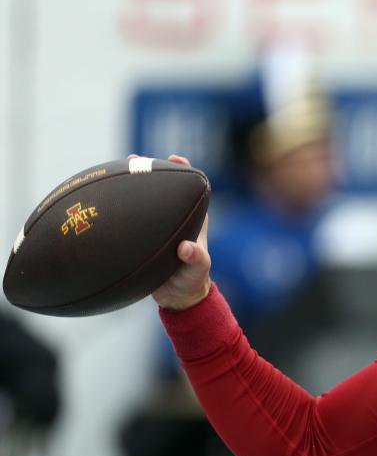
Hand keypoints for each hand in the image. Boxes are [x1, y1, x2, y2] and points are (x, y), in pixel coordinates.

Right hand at [130, 154, 211, 310]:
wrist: (178, 297)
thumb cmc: (192, 280)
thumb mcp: (197, 270)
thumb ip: (196, 259)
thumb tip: (186, 248)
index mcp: (192, 219)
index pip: (191, 189)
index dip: (184, 171)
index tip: (174, 159)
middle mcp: (174, 218)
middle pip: (163, 188)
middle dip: (149, 170)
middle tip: (134, 158)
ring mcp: (157, 226)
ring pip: (143, 202)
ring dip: (131, 186)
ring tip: (115, 170)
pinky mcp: (142, 237)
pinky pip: (129, 219)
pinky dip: (117, 210)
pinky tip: (100, 204)